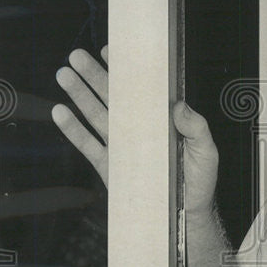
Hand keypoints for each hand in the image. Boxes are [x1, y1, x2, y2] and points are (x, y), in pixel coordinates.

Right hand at [53, 49, 218, 223]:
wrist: (184, 215)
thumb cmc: (199, 181)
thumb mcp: (206, 151)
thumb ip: (196, 127)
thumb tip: (180, 105)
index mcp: (160, 119)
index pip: (141, 88)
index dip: (126, 69)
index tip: (111, 50)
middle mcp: (138, 128)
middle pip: (112, 96)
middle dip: (94, 75)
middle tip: (77, 56)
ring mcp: (122, 145)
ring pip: (96, 114)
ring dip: (80, 94)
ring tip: (64, 75)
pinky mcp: (110, 165)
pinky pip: (88, 144)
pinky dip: (73, 129)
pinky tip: (61, 112)